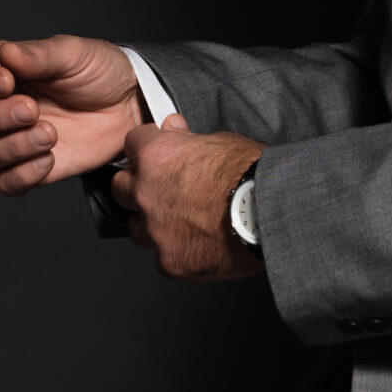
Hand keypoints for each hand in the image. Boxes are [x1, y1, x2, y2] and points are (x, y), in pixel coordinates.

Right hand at [0, 33, 141, 192]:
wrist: (129, 105)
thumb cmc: (98, 71)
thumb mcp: (74, 53)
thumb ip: (39, 55)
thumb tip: (6, 54)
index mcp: (0, 69)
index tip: (5, 82)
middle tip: (32, 110)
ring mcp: (11, 138)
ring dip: (12, 147)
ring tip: (50, 134)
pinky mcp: (29, 167)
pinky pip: (5, 182)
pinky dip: (21, 176)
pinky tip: (48, 161)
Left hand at [110, 117, 265, 279]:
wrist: (271, 213)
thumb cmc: (252, 175)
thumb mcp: (221, 141)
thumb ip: (188, 139)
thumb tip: (173, 129)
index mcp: (155, 157)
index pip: (132, 144)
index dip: (146, 149)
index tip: (155, 154)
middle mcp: (147, 193)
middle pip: (120, 187)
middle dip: (137, 186)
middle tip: (160, 189)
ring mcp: (156, 231)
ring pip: (136, 228)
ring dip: (152, 224)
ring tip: (180, 223)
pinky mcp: (171, 262)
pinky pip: (163, 258)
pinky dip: (176, 253)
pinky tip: (198, 246)